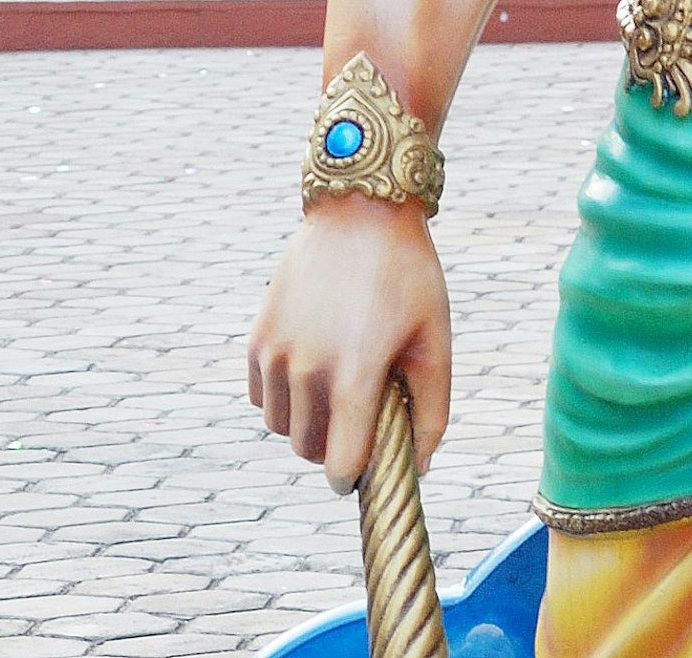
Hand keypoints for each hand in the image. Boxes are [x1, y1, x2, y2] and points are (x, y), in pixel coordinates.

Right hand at [248, 196, 450, 491]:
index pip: (340, 463)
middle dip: (334, 447)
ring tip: (339, 390)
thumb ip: (432, 410)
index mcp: (354, 374)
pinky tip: (314, 372)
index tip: (365, 472)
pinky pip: (263, 397)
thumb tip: (421, 466)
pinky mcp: (257, 340)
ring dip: (307, 423)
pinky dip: (284, 399)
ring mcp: (276, 354)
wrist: (359, 213)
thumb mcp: (434, 340)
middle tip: (362, 419)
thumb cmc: (408, 276)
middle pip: (309, 449)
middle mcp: (306, 369)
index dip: (354, 477)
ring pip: (281, 428)